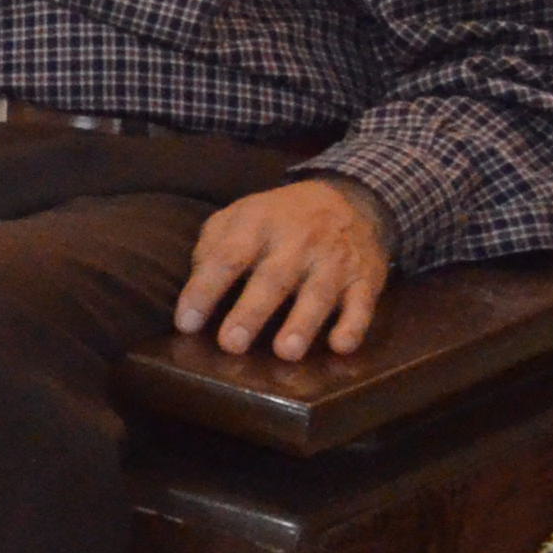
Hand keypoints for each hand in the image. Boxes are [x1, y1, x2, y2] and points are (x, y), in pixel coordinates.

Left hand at [175, 176, 395, 362]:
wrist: (350, 199)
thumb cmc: (278, 218)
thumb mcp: (239, 216)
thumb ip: (212, 248)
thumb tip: (195, 290)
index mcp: (257, 224)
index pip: (226, 258)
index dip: (205, 290)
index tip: (186, 323)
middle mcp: (297, 241)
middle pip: (272, 278)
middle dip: (251, 313)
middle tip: (231, 344)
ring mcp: (334, 260)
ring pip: (319, 293)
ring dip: (302, 324)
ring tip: (285, 352)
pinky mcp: (365, 279)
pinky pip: (362, 304)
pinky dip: (354, 325)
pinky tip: (340, 346)